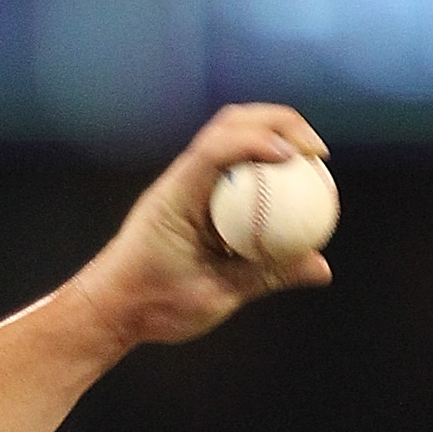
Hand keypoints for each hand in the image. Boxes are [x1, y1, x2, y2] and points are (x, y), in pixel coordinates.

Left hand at [72, 104, 331, 357]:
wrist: (110, 309)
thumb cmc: (152, 306)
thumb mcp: (214, 296)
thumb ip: (267, 276)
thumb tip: (321, 266)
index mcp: (177, 195)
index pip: (219, 147)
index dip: (262, 141)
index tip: (299, 159)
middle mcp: (180, 178)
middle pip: (233, 122)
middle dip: (280, 124)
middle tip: (317, 153)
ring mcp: (185, 182)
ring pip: (231, 135)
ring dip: (272, 136)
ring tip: (308, 160)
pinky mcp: (191, 194)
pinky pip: (230, 166)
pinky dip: (260, 164)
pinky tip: (287, 186)